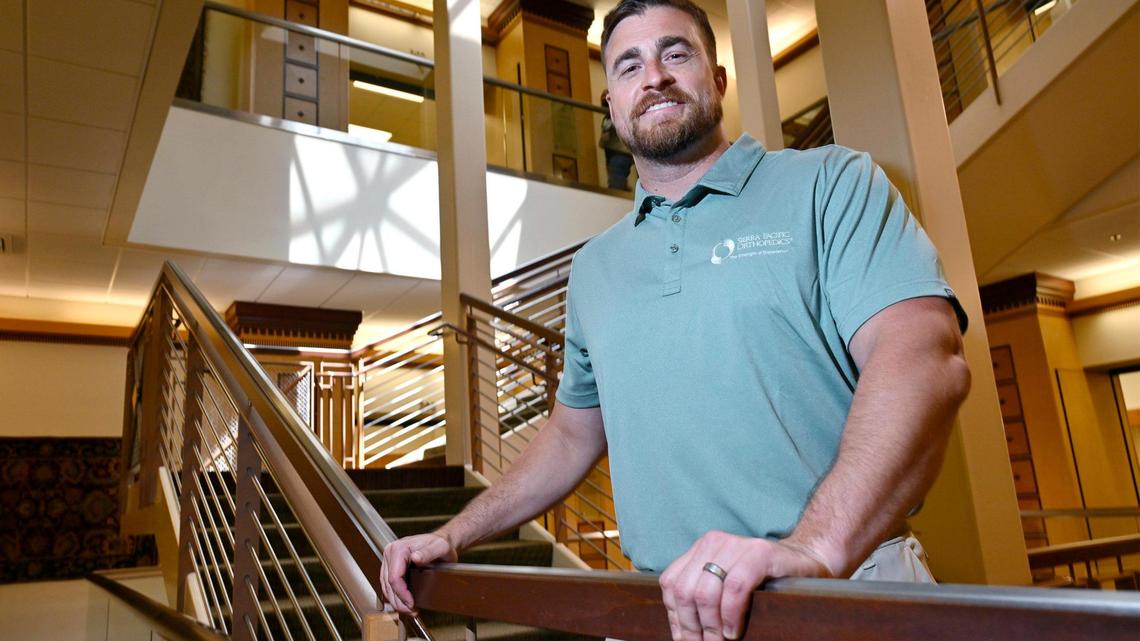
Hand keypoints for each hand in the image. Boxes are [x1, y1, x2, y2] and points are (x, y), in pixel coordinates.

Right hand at [379, 533, 458, 613]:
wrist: (442, 541)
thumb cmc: (441, 544)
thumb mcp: (439, 547)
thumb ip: (428, 552)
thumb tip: (415, 557)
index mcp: (400, 548)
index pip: (394, 577)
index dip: (402, 594)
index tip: (411, 603)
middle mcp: (391, 552)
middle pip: (389, 584)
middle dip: (399, 601)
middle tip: (411, 611)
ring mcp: (390, 559)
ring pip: (386, 586)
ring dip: (396, 601)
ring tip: (408, 609)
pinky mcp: (391, 565)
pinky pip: (388, 584)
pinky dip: (394, 595)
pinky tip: (403, 602)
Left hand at [659, 531, 830, 640]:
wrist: (806, 561)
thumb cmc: (764, 581)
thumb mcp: (725, 585)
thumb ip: (703, 598)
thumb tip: (682, 633)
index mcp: (701, 549)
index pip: (671, 583)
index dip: (675, 617)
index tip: (686, 638)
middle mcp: (714, 542)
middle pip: (685, 590)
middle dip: (692, 626)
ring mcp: (737, 545)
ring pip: (706, 591)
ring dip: (711, 625)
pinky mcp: (760, 552)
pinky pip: (735, 587)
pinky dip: (731, 615)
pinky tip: (734, 631)